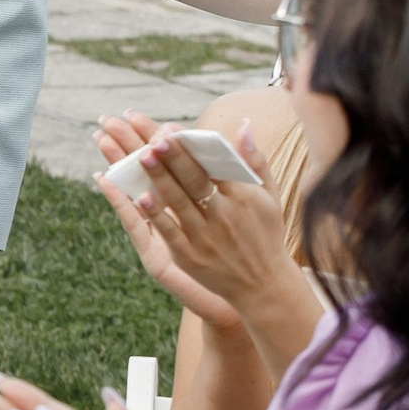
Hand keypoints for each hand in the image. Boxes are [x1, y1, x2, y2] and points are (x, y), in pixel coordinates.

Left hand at [106, 125, 318, 367]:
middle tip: (152, 138)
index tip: (170, 130)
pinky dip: (155, 215)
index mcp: (243, 197)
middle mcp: (224, 215)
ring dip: (159, 179)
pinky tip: (139, 197)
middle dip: (173, 159)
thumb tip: (244, 123)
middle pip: (193, 181)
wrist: (264, 286)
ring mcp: (206, 237)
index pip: (213, 166)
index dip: (190, 148)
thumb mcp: (269, 197)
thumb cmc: (265, 234)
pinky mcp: (190, 256)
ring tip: (139, 156)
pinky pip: (170, 232)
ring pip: (178, 203)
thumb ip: (255, 160)